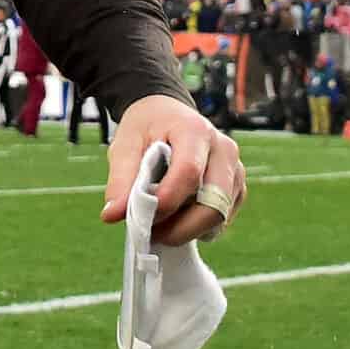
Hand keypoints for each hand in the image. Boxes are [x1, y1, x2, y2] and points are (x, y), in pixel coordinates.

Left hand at [103, 95, 246, 246]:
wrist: (167, 115)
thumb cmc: (146, 127)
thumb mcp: (125, 144)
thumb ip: (120, 179)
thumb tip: (112, 215)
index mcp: (195, 130)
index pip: (188, 172)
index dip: (167, 201)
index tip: (142, 218)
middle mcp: (224, 149)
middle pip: (212, 203)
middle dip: (180, 228)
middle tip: (150, 233)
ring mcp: (235, 170)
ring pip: (219, 217)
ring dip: (187, 231)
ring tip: (159, 225)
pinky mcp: (237, 188)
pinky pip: (222, 220)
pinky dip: (198, 229)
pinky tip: (176, 219)